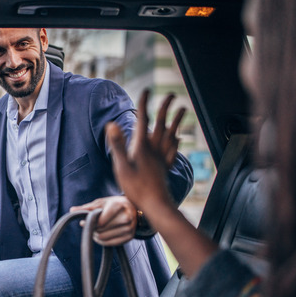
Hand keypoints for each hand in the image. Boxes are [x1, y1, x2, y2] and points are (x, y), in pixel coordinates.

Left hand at [71, 196, 137, 245]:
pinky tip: (101, 236)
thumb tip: (72, 210)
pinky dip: (103, 241)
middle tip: (90, 226)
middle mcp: (127, 217)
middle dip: (93, 230)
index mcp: (119, 206)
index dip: (90, 223)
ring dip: (96, 236)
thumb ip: (86, 207)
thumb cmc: (113, 204)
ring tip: (96, 230)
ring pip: (105, 238)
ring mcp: (130, 227)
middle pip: (101, 231)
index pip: (101, 222)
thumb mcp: (100, 203)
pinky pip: (111, 244)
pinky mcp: (130, 236)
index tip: (84, 221)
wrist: (132, 208)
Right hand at [106, 90, 184, 213]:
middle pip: (162, 124)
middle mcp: (154, 150)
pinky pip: (173, 151)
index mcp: (142, 147)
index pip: (143, 120)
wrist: (155, 206)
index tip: (147, 90)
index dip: (144, 104)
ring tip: (183, 110)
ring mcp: (162, 159)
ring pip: (171, 135)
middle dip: (166, 108)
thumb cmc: (136, 188)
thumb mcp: (122, 167)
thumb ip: (118, 145)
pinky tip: (178, 139)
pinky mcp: (165, 168)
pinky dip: (176, 141)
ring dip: (177, 121)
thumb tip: (112, 124)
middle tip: (172, 95)